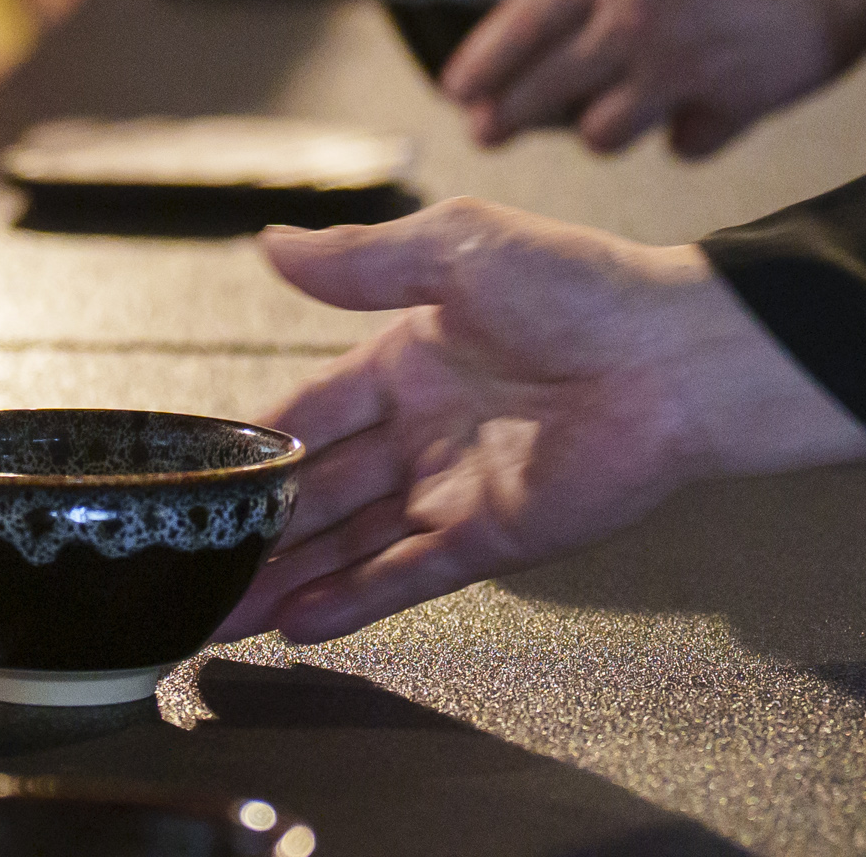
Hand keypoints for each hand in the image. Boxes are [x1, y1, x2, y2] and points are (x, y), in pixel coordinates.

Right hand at [225, 199, 865, 643]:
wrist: (676, 356)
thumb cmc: (585, 285)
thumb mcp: (457, 249)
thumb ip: (358, 262)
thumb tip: (272, 243)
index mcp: (409, 358)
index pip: (308, 411)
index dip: (252, 444)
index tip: (196, 477)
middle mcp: (425, 429)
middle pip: (319, 490)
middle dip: (255, 529)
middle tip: (188, 564)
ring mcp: (455, 488)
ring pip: (351, 542)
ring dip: (287, 577)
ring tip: (219, 611)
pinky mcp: (491, 538)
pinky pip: (407, 574)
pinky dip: (353, 600)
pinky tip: (296, 621)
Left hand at [447, 0, 865, 154]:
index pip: (513, 28)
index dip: (478, 67)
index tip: (459, 87)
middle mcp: (632, 21)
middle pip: (540, 95)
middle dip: (505, 118)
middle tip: (490, 129)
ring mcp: (683, 70)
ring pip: (604, 133)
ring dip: (598, 126)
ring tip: (598, 118)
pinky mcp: (740, 105)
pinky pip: (689, 144)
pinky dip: (684, 134)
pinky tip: (688, 119)